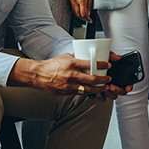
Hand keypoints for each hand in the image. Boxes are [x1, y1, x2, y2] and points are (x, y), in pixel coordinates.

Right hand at [8, 52, 131, 98]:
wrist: (39, 75)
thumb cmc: (52, 65)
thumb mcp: (66, 57)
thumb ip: (77, 57)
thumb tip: (88, 55)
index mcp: (72, 63)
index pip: (91, 64)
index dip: (102, 65)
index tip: (108, 65)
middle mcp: (72, 75)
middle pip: (92, 79)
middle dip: (103, 80)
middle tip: (109, 78)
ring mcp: (70, 85)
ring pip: (88, 89)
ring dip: (99, 89)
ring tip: (105, 87)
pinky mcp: (67, 92)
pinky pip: (81, 93)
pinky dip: (89, 92)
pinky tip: (94, 91)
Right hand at [69, 0, 93, 21]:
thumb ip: (90, 4)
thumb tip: (89, 12)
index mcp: (82, 0)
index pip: (83, 14)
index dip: (87, 19)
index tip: (90, 20)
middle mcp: (75, 1)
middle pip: (78, 14)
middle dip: (83, 18)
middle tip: (87, 18)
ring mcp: (71, 0)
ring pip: (74, 12)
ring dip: (79, 15)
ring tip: (84, 14)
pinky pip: (72, 7)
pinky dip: (76, 10)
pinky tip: (80, 9)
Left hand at [98, 52, 131, 101]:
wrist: (91, 63)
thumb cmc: (101, 61)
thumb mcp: (106, 56)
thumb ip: (112, 56)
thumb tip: (117, 57)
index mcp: (121, 76)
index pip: (129, 83)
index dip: (129, 86)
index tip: (127, 87)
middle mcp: (116, 83)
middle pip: (122, 91)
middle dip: (117, 90)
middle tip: (111, 86)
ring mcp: (109, 88)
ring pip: (113, 96)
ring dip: (109, 94)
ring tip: (104, 88)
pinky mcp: (101, 91)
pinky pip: (103, 98)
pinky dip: (101, 97)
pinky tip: (98, 93)